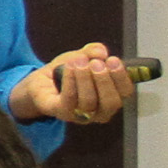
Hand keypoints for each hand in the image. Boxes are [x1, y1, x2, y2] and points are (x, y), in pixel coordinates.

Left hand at [14, 42, 132, 125]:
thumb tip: (101, 51)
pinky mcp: (61, 112)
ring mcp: (80, 115)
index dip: (121, 77)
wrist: (41, 82)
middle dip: (104, 81)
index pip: (125, 92)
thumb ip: (93, 51)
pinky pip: (69, 99)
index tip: (113, 60)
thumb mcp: (82, 56)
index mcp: (111, 97)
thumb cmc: (68, 72)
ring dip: (85, 79)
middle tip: (96, 63)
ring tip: (79, 62)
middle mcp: (99, 111)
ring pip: (89, 101)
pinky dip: (70, 81)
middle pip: (110, 102)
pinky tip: (69, 68)